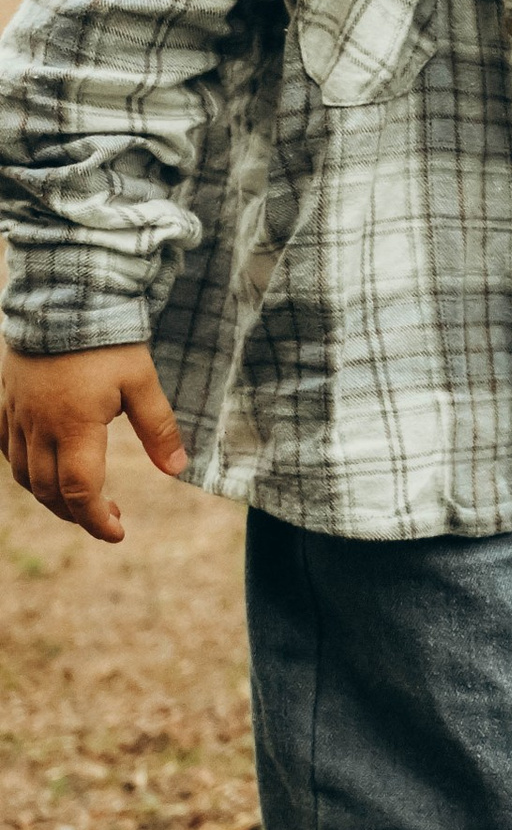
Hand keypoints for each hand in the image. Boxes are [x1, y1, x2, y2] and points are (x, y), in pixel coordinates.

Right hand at [2, 342, 187, 543]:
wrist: (63, 296)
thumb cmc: (108, 340)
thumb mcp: (143, 381)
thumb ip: (159, 428)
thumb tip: (177, 470)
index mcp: (75, 426)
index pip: (80, 492)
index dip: (98, 521)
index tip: (118, 532)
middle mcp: (39, 427)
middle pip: (49, 491)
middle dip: (78, 514)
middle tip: (109, 516)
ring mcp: (17, 415)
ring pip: (24, 475)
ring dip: (50, 496)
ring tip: (80, 499)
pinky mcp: (5, 402)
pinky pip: (5, 449)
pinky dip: (24, 469)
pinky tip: (45, 468)